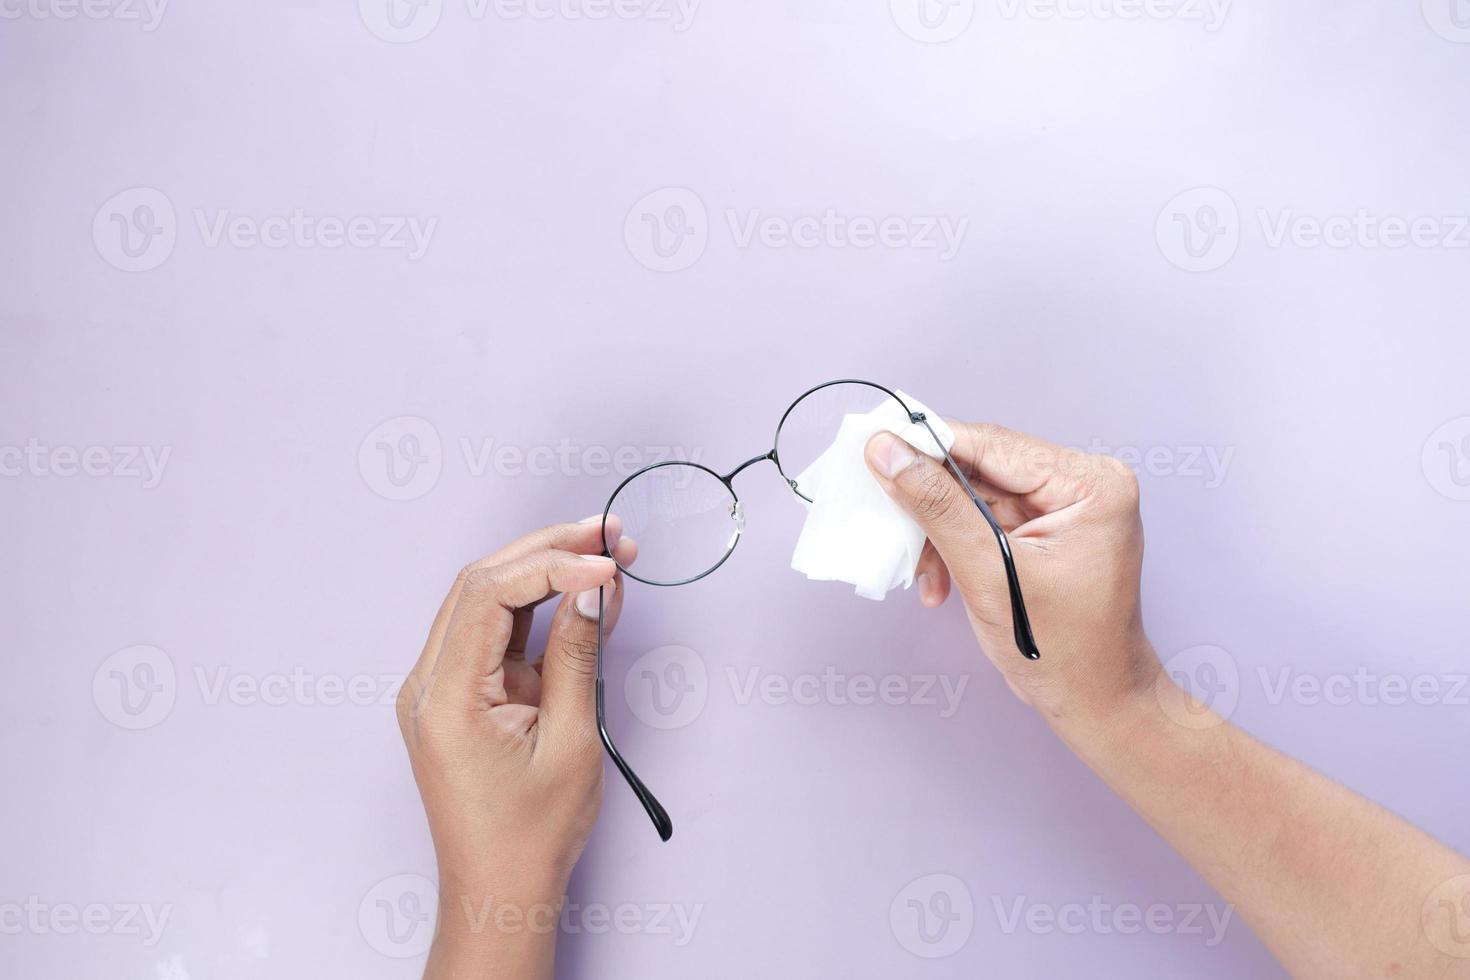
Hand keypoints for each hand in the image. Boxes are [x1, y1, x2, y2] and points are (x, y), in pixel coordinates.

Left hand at [396, 517, 634, 977]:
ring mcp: (438, 686)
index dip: (554, 566)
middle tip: (611, 535)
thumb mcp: (571, 739)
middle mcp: (428, 683)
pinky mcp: (458, 692)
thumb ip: (580, 654)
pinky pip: (494, 630)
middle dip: (549, 550)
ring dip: (544, 569)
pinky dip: (537, 605)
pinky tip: (582, 591)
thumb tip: (595, 587)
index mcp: (444, 698)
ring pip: (486, 598)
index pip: (490, 596)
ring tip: (604, 552)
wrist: (500, 886)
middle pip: (482, 583)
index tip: (610, 563)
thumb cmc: (531, 832)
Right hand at [865, 423, 1158, 726]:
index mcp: (1091, 483)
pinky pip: (982, 520)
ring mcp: (1064, 507)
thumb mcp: (990, 573)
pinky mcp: (1043, 529)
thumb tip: (890, 453)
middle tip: (886, 514)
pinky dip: (953, 547)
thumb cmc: (1063, 650)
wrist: (1094, 702)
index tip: (875, 444)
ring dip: (938, 533)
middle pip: (981, 468)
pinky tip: (940, 582)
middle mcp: (1082, 484)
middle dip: (931, 502)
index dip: (928, 444)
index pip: (993, 445)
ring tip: (924, 574)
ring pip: (973, 496)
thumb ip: (937, 508)